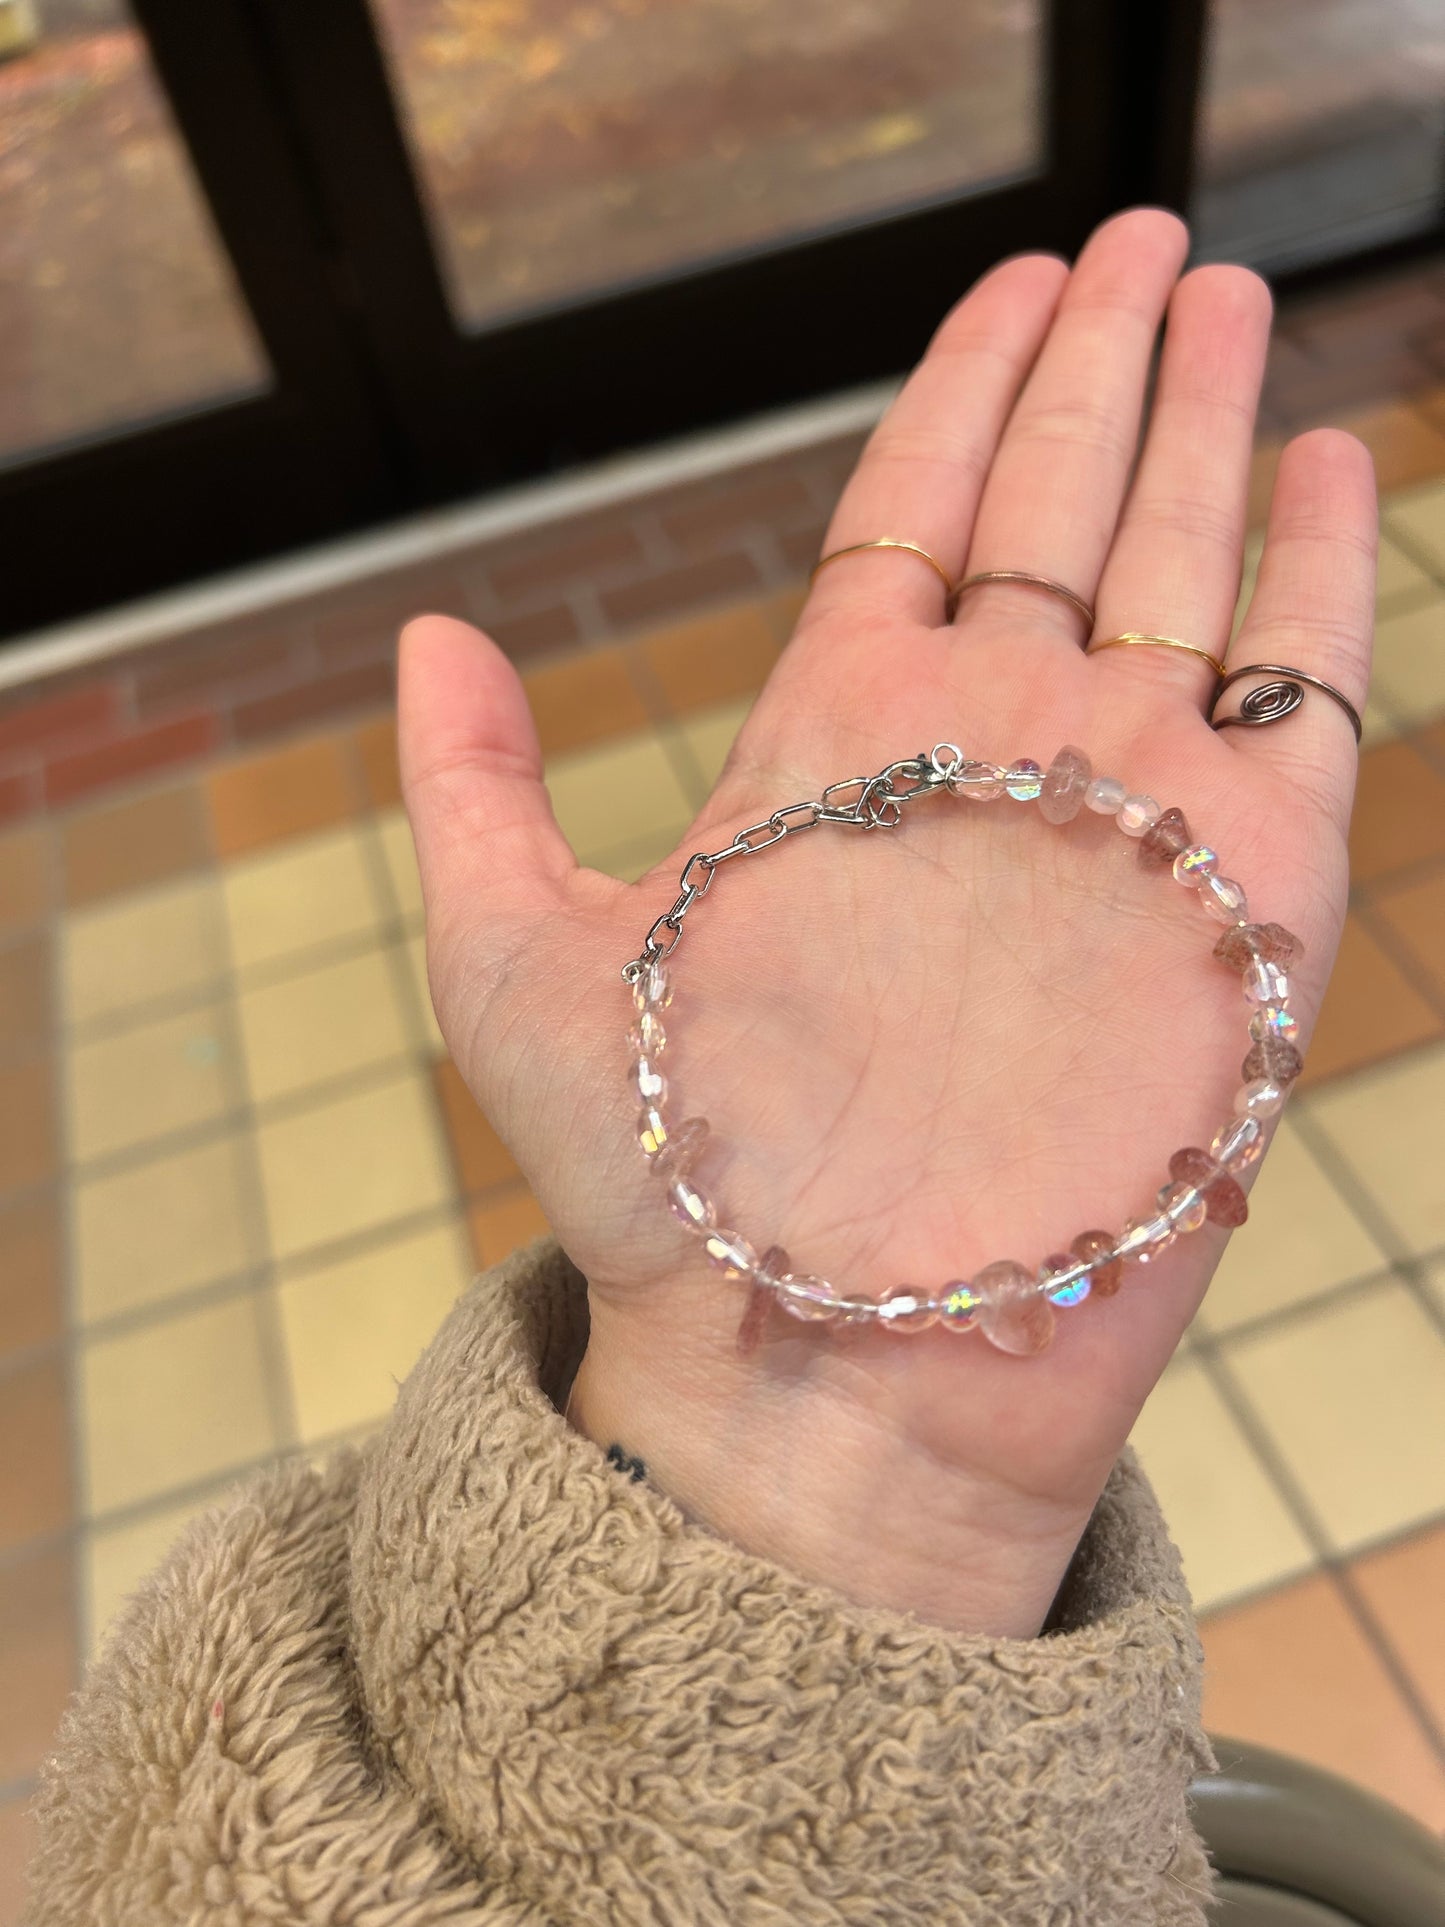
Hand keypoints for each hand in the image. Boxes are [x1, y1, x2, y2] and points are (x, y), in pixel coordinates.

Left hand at [398, 210, 1375, 1636]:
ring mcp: (1121, 810)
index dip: (968, 388)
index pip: (919, 512)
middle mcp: (990, 752)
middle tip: (1156, 240)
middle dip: (1110, 365)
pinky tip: (1332, 463)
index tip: (1017, 282)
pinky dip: (1326, 577)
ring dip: (1213, 427)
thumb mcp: (516, 970)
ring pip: (1182, 565)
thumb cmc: (667, 1190)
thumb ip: (476, 793)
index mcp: (838, 741)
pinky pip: (1303, 693)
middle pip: (1063, 504)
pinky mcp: (1242, 893)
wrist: (827, 1368)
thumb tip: (425, 634)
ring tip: (1235, 302)